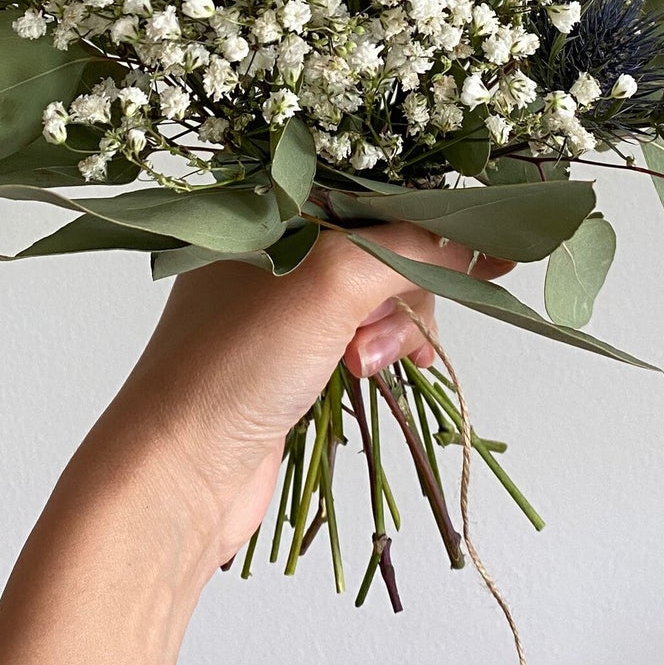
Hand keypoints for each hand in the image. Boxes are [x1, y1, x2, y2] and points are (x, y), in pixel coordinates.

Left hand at [68, 225, 510, 571]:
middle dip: (401, 290)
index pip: (369, 189)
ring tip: (364, 367)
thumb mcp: (332, 283)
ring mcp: (282, 304)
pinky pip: (362, 335)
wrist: (178, 475)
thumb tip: (481, 240)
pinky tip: (375, 375)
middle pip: (384, 244)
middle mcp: (273, 245)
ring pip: (379, 296)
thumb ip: (410, 249)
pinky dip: (381, 352)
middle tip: (375, 333)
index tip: (486, 240)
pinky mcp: (293, 356)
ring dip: (390, 331)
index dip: (428, 215)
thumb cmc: (235, 364)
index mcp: (265, 206)